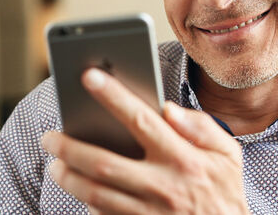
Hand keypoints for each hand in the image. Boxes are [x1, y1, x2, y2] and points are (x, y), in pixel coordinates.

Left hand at [42, 68, 249, 214]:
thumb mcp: (228, 154)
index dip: (113, 96)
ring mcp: (149, 213)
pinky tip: (81, 191)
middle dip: (69, 147)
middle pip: (103, 162)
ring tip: (55, 164)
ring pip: (96, 193)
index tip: (88, 77)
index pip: (141, 119)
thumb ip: (202, 127)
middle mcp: (162, 185)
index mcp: (183, 158)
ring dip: (69, 177)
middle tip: (49, 137)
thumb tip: (168, 109)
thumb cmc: (225, 192)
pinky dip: (88, 203)